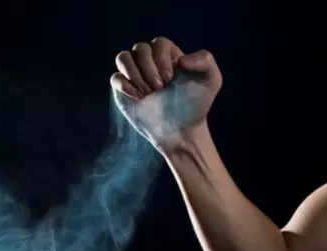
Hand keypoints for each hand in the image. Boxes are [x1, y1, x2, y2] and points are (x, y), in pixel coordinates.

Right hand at [110, 37, 222, 151]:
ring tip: (148, 93)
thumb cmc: (196, 105)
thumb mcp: (211, 80)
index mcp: (169, 55)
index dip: (161, 58)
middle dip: (148, 69)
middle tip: (159, 88)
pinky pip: (115, 78)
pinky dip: (124, 86)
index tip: (170, 79)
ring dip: (135, 75)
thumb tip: (180, 59)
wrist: (181, 131)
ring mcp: (135, 75)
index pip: (158, 43)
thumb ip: (205, 61)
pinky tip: (139, 98)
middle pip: (139, 48)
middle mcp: (150, 62)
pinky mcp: (123, 90)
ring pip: (122, 58)